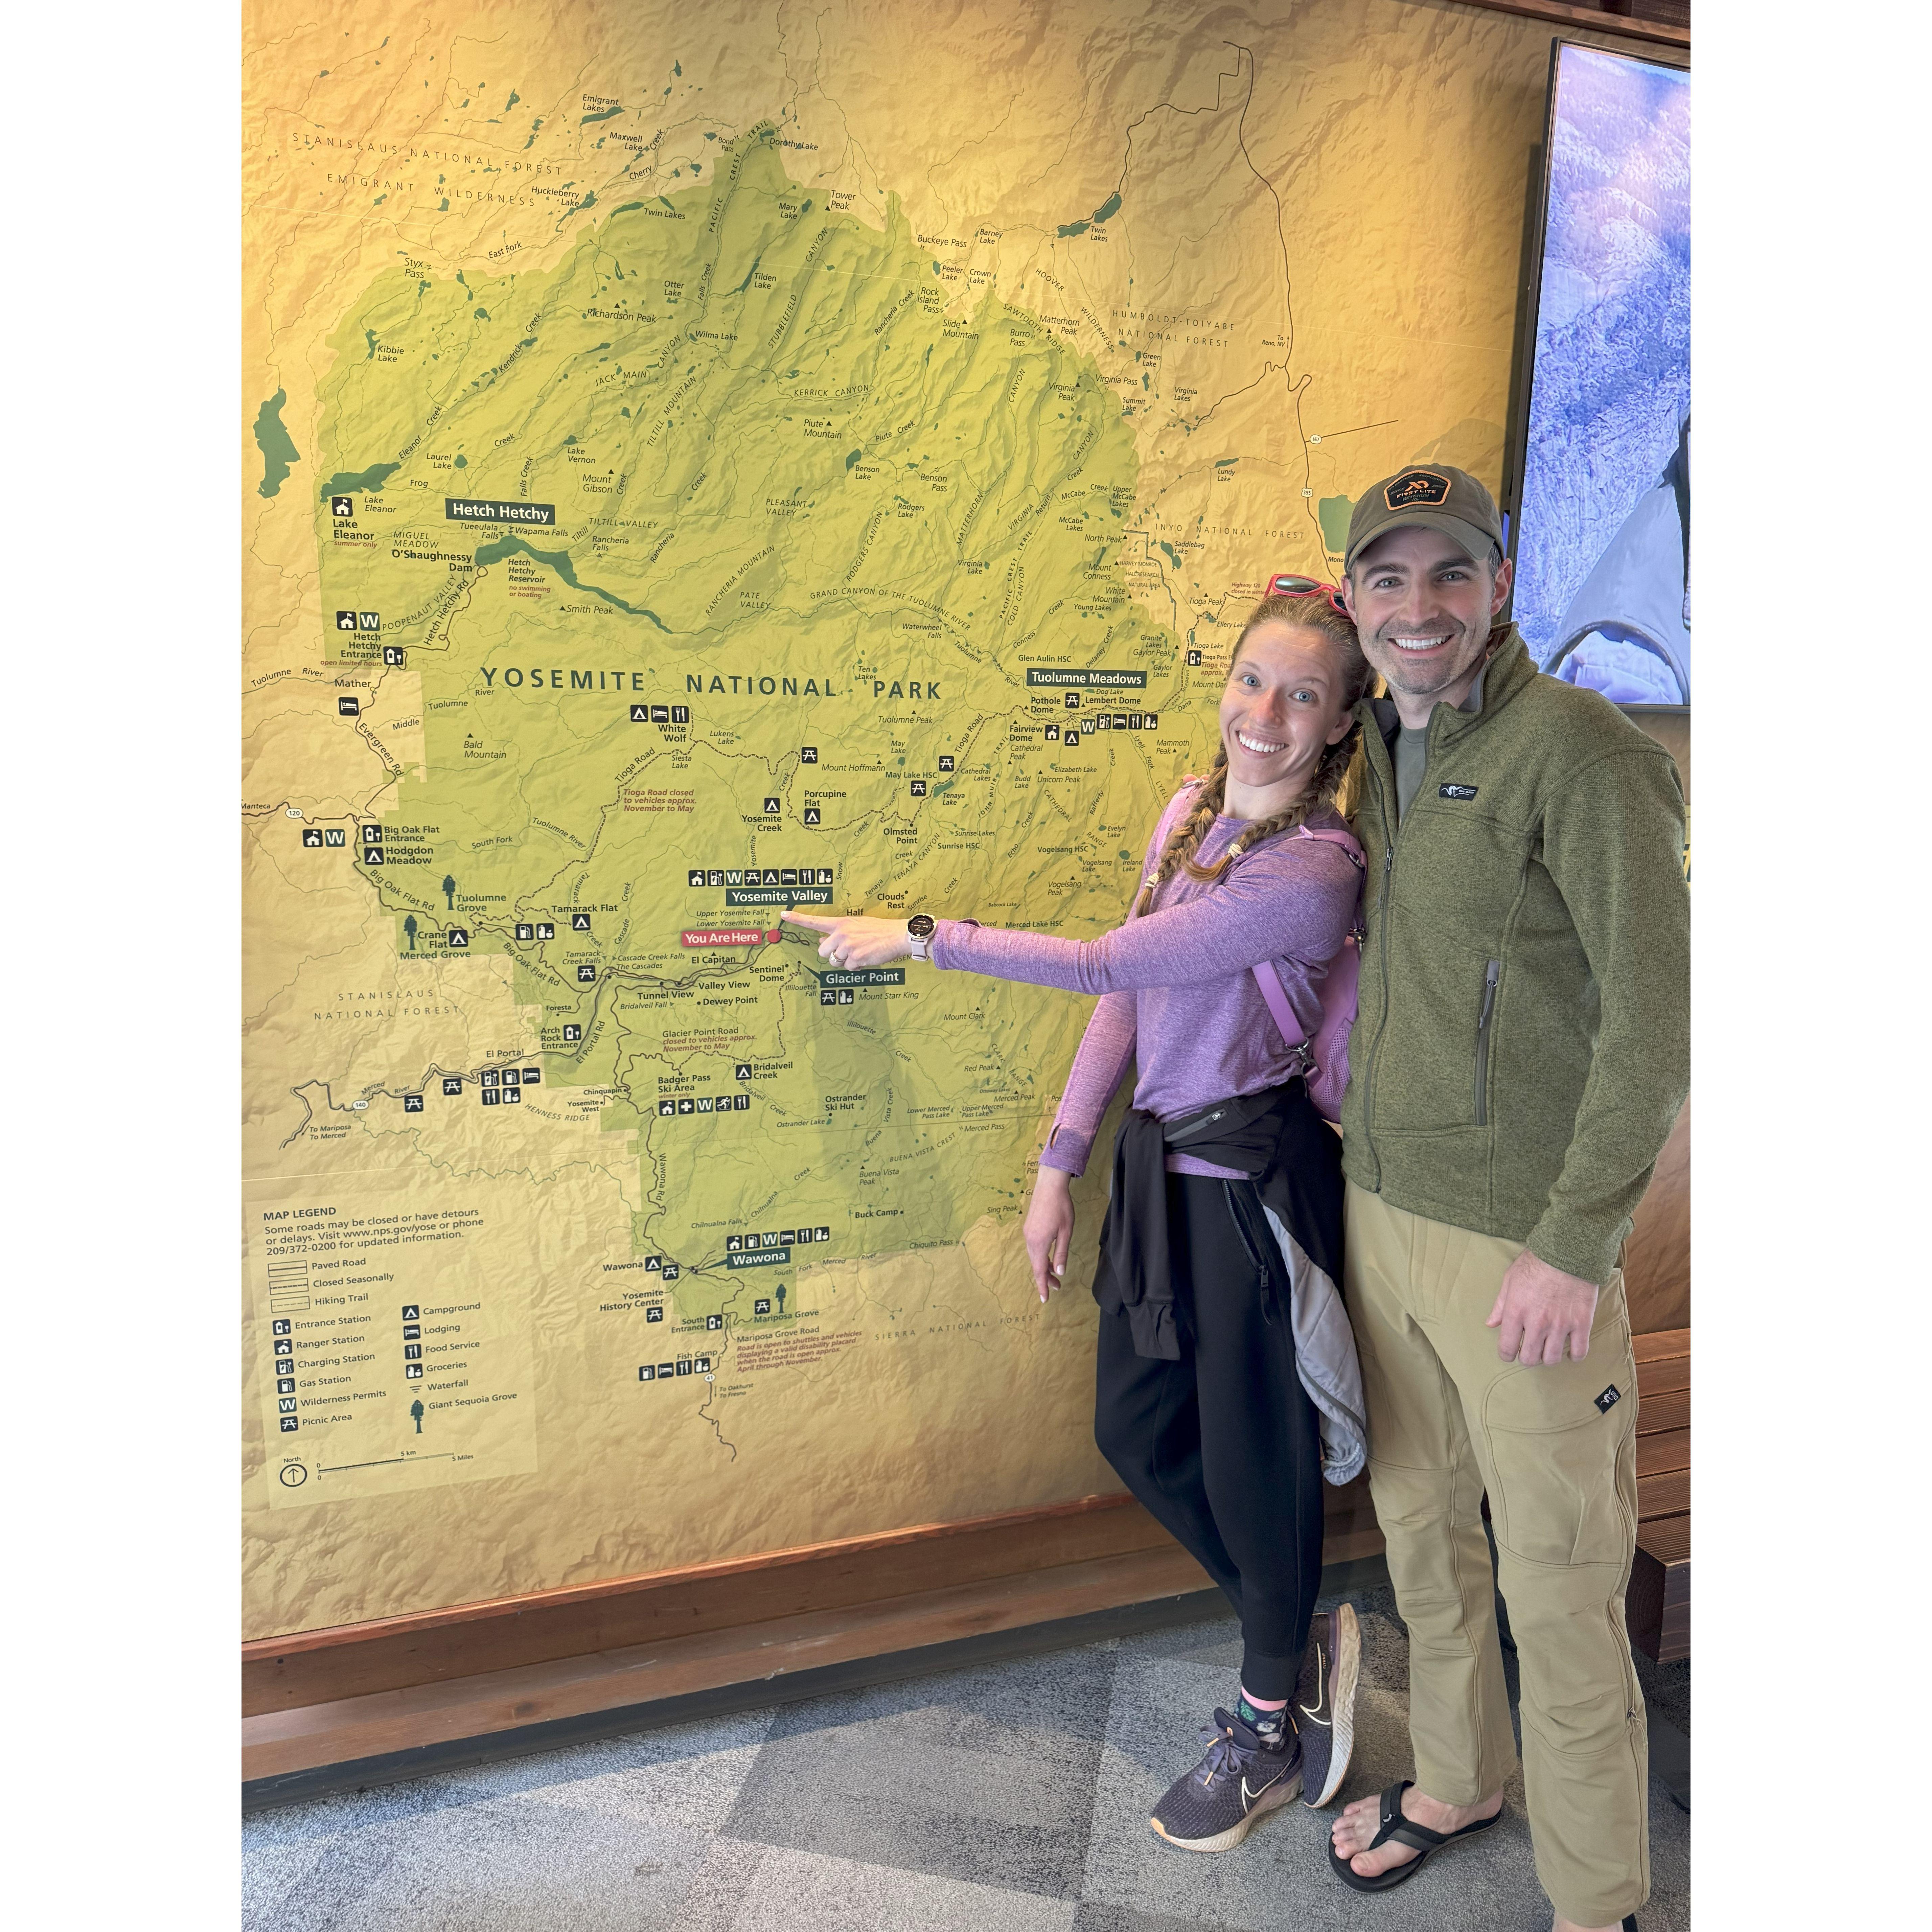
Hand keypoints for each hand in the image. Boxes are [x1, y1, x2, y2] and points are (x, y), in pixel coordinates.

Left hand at [781, 909, 913, 967]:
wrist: (898, 935)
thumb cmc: (878, 930)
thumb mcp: (856, 925)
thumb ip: (838, 932)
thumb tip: (821, 939)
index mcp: (841, 923)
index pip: (815, 921)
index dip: (797, 918)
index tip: (782, 915)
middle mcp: (842, 933)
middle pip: (822, 951)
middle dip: (831, 954)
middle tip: (845, 951)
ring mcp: (848, 947)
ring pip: (835, 962)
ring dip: (844, 962)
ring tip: (859, 953)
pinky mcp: (856, 959)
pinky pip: (848, 968)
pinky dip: (856, 966)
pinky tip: (867, 957)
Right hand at [1023, 1168, 1074, 1303]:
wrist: (1050, 1184)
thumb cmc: (1061, 1207)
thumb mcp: (1066, 1232)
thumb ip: (1061, 1253)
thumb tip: (1060, 1272)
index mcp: (1039, 1242)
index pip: (1040, 1270)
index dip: (1043, 1285)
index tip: (1045, 1299)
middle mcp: (1030, 1240)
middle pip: (1036, 1265)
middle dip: (1045, 1278)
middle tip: (1057, 1287)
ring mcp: (1028, 1233)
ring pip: (1034, 1256)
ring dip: (1043, 1267)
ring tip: (1055, 1275)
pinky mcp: (1029, 1227)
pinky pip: (1033, 1247)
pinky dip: (1041, 1256)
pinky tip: (1049, 1256)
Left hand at [1486, 1250, 1599, 1365]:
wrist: (1568, 1251)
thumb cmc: (1536, 1262)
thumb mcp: (1510, 1279)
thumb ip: (1500, 1305)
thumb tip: (1491, 1324)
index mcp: (1516, 1312)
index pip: (1506, 1347)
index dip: (1506, 1355)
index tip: (1509, 1354)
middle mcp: (1537, 1323)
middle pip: (1529, 1358)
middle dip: (1527, 1358)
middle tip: (1529, 1351)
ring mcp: (1560, 1325)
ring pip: (1552, 1358)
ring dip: (1548, 1357)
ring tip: (1548, 1349)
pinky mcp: (1581, 1323)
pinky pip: (1579, 1351)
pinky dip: (1574, 1355)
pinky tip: (1570, 1350)